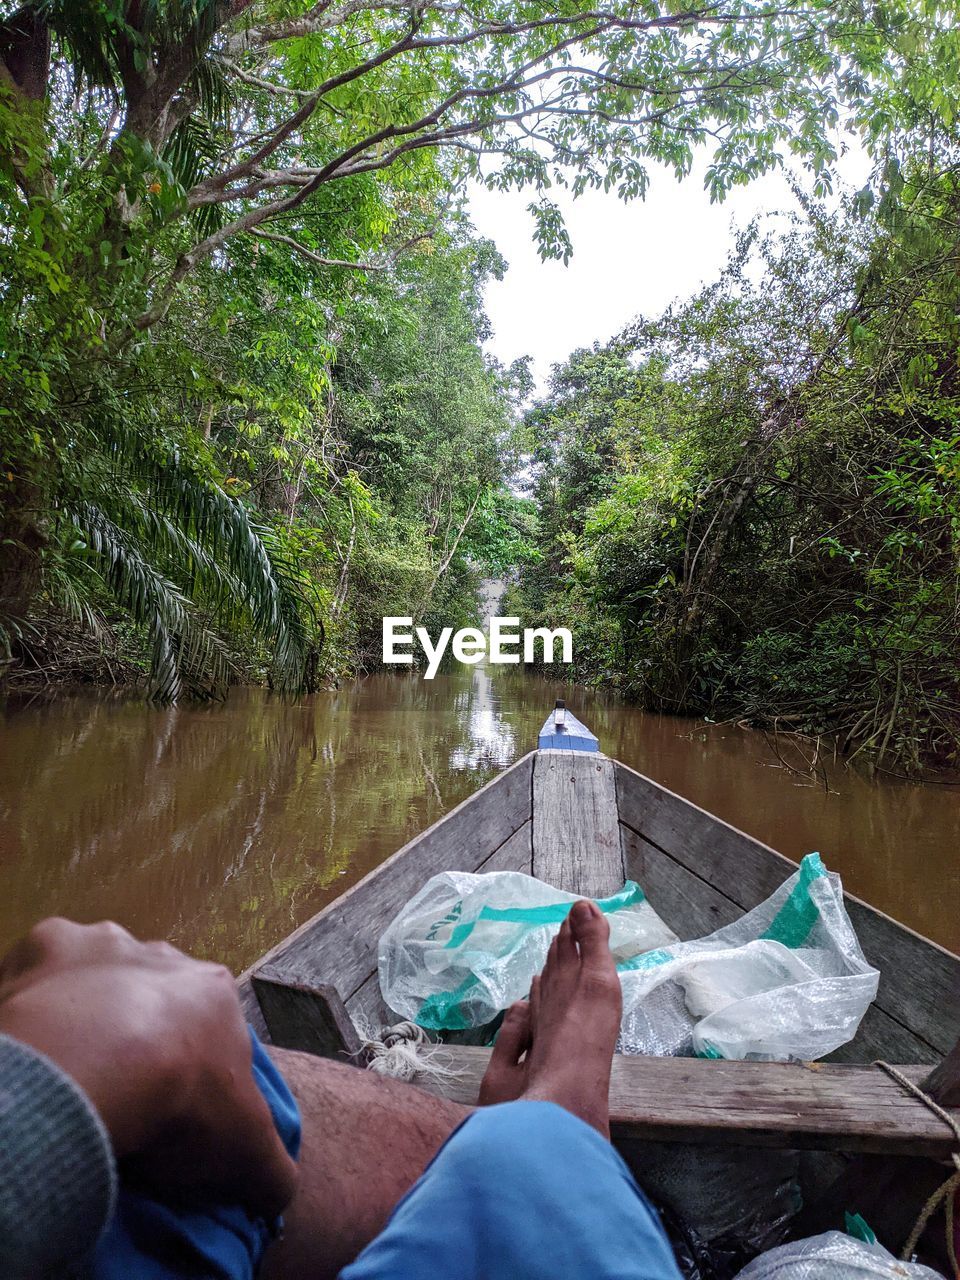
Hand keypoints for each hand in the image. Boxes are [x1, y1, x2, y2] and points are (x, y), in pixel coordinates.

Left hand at [0, 918, 296, 1218]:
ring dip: (90, 1011)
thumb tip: (279, 1189)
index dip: (193, 1065)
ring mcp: (104, 945)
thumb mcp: (247, 1153)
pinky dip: (37, 999)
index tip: (173, 1107)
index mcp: (215, 993)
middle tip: (120, 1089)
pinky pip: (41, 969)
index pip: (211, 1026)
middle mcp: (164, 957)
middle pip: (154, 995)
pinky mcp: (46, 946)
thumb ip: (271, 1168)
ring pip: (99, 975)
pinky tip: (37, 1041)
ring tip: (73, 1069)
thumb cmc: (181, 1103)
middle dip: (141, 1031)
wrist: (95, 1069)